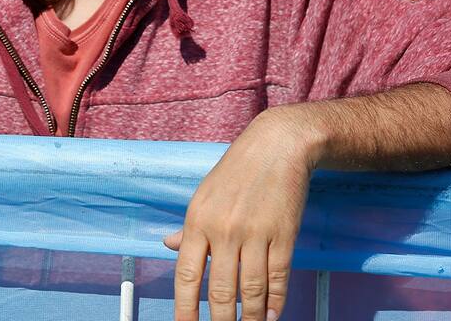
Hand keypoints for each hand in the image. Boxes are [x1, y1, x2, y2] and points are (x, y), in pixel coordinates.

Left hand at [165, 107, 320, 320]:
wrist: (277, 146)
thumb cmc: (237, 170)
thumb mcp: (203, 195)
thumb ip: (188, 227)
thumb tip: (167, 245)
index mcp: (198, 220)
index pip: (186, 275)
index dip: (184, 309)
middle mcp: (224, 230)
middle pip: (219, 291)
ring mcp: (255, 234)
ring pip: (251, 290)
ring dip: (250, 318)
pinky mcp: (283, 235)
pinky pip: (278, 277)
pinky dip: (275, 302)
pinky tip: (271, 315)